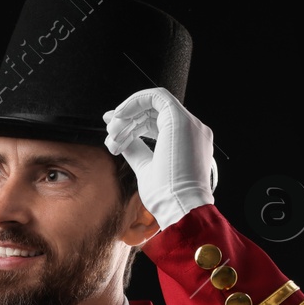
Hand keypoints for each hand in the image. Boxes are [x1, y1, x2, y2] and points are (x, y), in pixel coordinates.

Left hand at [102, 87, 216, 230]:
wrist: (181, 207)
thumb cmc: (166, 197)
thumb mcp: (145, 168)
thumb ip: (135, 149)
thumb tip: (118, 137)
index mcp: (187, 143)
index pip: (157, 124)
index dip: (133, 124)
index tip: (113, 134)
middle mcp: (193, 131)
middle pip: (153, 114)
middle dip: (126, 122)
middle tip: (111, 136)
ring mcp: (189, 124)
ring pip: (153, 104)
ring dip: (127, 116)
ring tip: (113, 135)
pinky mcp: (180, 120)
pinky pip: (155, 96)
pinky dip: (134, 103)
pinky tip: (120, 116)